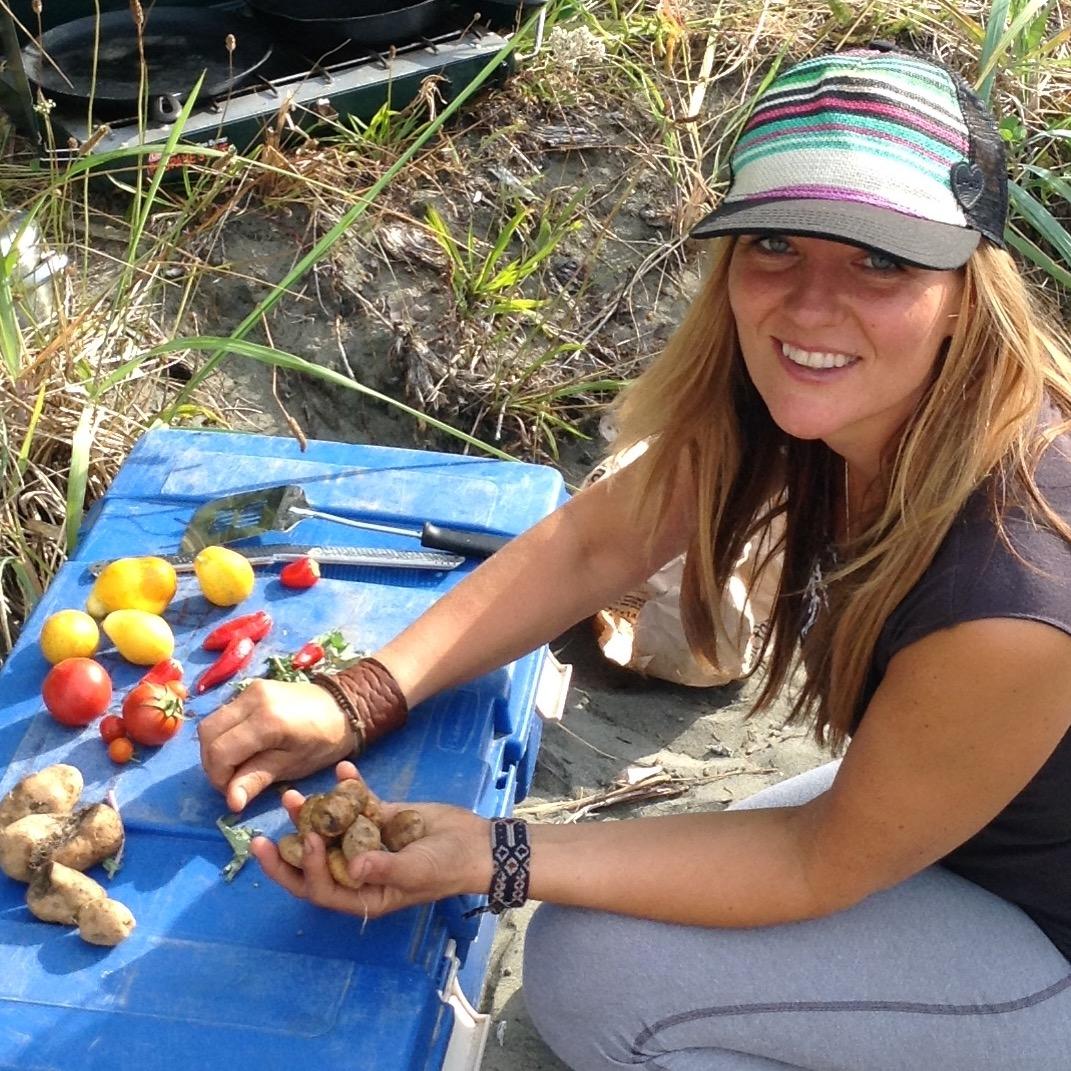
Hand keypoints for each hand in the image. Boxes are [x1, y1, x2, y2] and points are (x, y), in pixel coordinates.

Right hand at [198, 678, 353, 810]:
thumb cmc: (324, 741)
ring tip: (235, 767)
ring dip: (215, 748)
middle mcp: (253, 698)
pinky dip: (224, 734)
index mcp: (267, 720)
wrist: (344, 707)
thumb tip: (231, 802)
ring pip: (212, 721)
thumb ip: (257, 779)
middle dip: (212, 763)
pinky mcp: (251, 687)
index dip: (219, 777)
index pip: (221, 751)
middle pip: (208, 732)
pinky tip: (241, 748)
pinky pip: (224, 713)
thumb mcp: (293, 765)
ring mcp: (250, 688)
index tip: (232, 793)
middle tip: (230, 782)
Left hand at [250, 762, 491, 918]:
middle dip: (291, 847)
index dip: (308, 868)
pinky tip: (342, 768)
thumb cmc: (448, 867)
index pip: (321, 888)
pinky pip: (358, 803)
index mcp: (363, 894)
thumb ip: (383, 868)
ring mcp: (368, 841)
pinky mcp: (382, 817)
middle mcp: (358, 869)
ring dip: (312, 815)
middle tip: (261, 834)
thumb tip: (351, 866)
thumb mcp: (417, 871)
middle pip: (316, 861)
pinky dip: (349, 787)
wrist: (478, 842)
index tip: (308, 841)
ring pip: (331, 830)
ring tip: (292, 795)